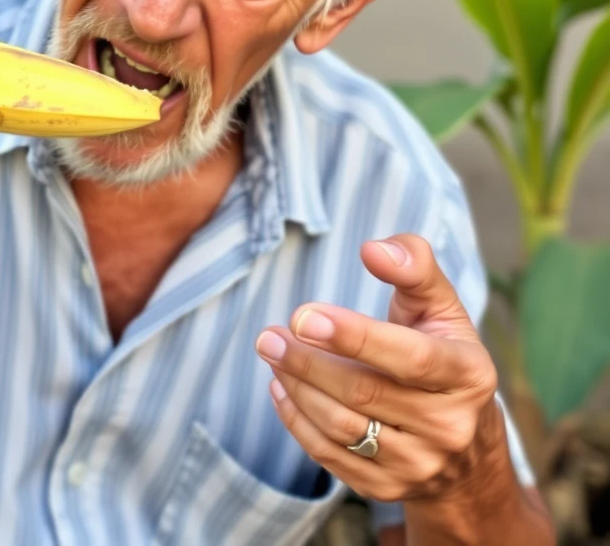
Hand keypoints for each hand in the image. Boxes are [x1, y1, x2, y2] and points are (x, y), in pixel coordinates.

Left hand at [255, 234, 499, 504]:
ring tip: (271, 352)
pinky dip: (297, 421)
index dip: (355, 335)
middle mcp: (450, 426)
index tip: (304, 315)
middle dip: (307, 360)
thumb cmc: (442, 352)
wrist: (467, 445)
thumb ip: (412, 266)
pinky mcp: (391, 489)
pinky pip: (332, 458)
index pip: (410, 357)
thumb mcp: (440, 305)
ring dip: (296, 387)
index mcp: (468, 374)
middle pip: (364, 393)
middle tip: (269, 334)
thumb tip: (374, 249)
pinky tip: (281, 387)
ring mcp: (421, 464)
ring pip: (342, 428)